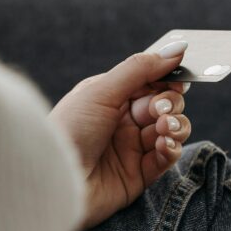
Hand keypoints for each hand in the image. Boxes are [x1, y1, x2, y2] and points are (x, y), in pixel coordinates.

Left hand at [50, 43, 192, 230]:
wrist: (53, 181)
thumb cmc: (69, 131)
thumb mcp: (102, 90)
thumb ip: (141, 69)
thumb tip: (177, 49)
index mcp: (111, 97)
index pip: (151, 83)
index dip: (167, 81)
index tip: (177, 80)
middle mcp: (123, 121)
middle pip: (166, 106)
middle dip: (170, 104)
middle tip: (159, 110)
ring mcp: (132, 148)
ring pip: (172, 130)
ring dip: (176, 126)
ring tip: (164, 129)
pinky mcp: (140, 175)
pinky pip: (167, 157)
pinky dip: (172, 149)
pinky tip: (163, 145)